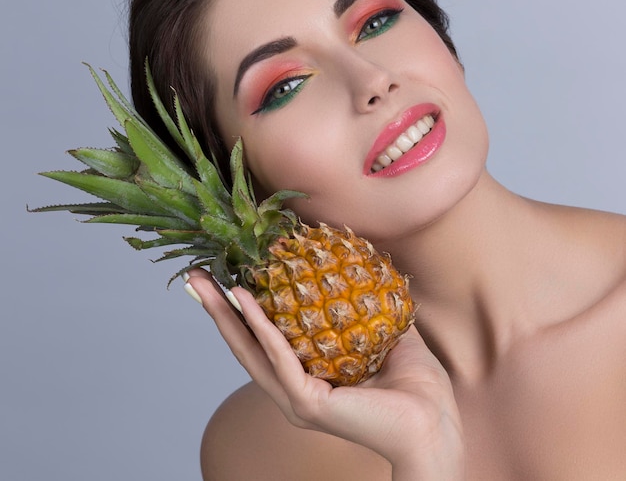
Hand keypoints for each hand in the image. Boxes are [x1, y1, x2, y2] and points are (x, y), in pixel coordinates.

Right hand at [186, 269, 464, 478]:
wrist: (436, 423)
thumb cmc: (415, 384)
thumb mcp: (383, 331)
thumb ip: (361, 304)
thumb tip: (352, 265)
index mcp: (308, 374)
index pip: (265, 338)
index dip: (242, 309)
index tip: (226, 275)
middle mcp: (294, 387)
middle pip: (245, 345)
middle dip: (218, 310)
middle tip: (195, 278)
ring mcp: (297, 398)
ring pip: (251, 352)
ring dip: (226, 315)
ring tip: (206, 284)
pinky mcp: (307, 404)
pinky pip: (279, 358)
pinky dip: (261, 328)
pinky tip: (246, 301)